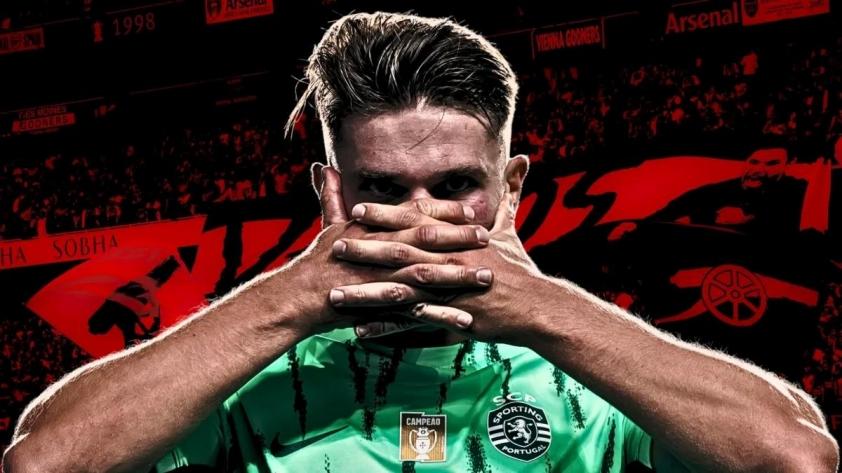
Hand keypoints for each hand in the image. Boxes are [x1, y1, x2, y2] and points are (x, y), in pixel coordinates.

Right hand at [277, 164, 494, 337]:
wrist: (298, 297)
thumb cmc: (315, 261)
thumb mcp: (326, 224)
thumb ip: (330, 195)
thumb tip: (321, 167)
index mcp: (374, 228)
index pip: (415, 213)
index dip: (444, 212)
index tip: (470, 212)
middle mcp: (381, 249)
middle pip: (427, 240)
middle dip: (460, 239)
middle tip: (488, 238)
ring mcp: (383, 278)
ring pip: (428, 274)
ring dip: (459, 277)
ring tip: (487, 278)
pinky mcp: (382, 307)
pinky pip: (418, 311)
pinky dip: (443, 317)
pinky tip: (467, 321)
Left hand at [332, 192, 549, 344]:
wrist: (536, 305)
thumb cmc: (519, 267)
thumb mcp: (511, 228)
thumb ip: (511, 193)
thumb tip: (523, 158)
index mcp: (455, 239)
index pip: (415, 221)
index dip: (385, 215)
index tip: (357, 210)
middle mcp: (447, 261)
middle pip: (400, 252)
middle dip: (365, 248)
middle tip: (335, 246)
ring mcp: (447, 290)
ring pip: (399, 289)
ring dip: (365, 293)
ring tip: (335, 294)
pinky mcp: (450, 317)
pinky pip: (412, 324)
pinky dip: (387, 328)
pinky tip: (361, 332)